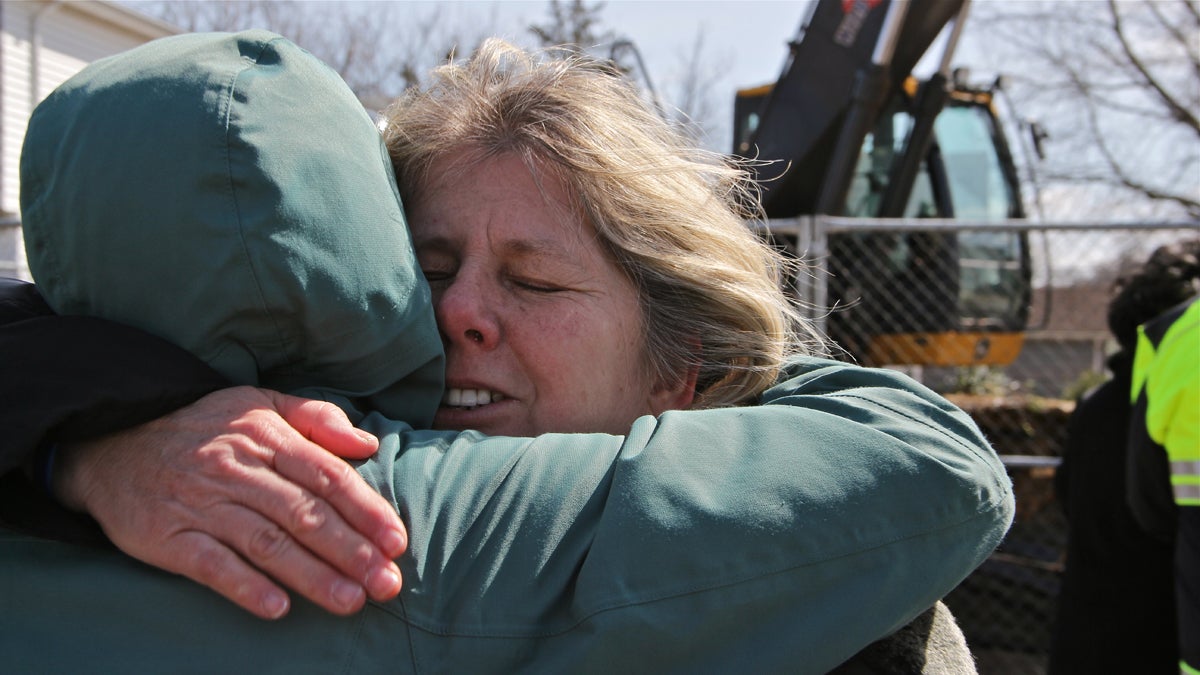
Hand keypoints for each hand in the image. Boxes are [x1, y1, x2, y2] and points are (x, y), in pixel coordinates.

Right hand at [53, 386, 406, 619]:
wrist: (112, 441)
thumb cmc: (204, 427)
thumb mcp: (260, 405)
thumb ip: (317, 419)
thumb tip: (367, 445)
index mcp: (266, 437)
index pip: (327, 476)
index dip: (365, 510)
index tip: (397, 541)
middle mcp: (238, 469)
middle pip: (305, 514)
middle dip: (351, 551)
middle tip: (386, 583)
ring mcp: (202, 504)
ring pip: (267, 543)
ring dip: (312, 575)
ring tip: (350, 600)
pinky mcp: (168, 536)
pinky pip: (211, 565)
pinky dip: (245, 587)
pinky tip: (278, 608)